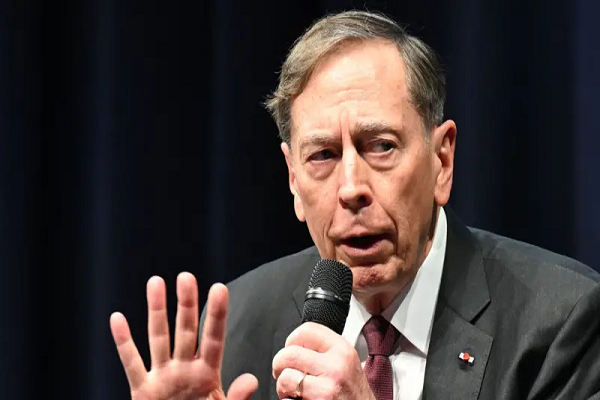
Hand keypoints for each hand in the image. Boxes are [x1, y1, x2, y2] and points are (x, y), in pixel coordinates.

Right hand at [110, 273, 257, 399]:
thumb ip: (236, 398)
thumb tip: (252, 379)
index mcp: (207, 375)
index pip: (214, 339)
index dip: (216, 314)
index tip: (219, 288)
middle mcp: (184, 370)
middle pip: (186, 331)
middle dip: (186, 304)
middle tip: (186, 277)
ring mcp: (162, 377)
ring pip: (158, 338)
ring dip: (156, 311)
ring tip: (156, 282)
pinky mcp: (142, 391)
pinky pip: (131, 364)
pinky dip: (123, 342)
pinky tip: (117, 319)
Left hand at [272, 322, 374, 399]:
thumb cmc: (353, 394)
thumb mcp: (346, 363)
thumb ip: (324, 350)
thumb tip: (296, 344)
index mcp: (342, 349)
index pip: (306, 330)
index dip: (292, 340)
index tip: (291, 349)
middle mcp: (337, 364)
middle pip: (290, 352)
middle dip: (280, 364)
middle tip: (284, 371)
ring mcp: (329, 383)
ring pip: (286, 374)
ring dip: (282, 383)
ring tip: (292, 388)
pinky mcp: (320, 399)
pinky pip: (289, 392)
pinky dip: (286, 395)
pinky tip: (296, 398)